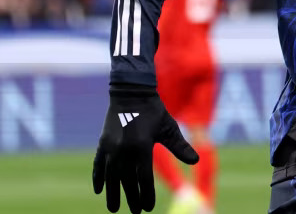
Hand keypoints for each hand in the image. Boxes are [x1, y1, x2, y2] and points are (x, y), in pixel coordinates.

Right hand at [93, 84, 198, 212]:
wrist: (131, 93)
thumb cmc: (154, 111)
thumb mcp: (169, 128)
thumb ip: (180, 147)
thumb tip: (197, 161)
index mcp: (141, 147)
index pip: (143, 179)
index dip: (146, 195)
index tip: (148, 209)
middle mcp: (123, 150)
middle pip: (127, 181)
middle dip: (131, 199)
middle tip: (135, 213)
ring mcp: (110, 148)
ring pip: (111, 177)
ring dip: (112, 194)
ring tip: (114, 209)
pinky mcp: (102, 144)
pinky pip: (98, 166)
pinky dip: (98, 178)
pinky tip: (99, 190)